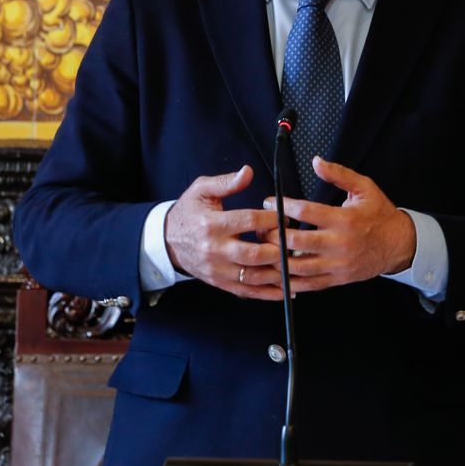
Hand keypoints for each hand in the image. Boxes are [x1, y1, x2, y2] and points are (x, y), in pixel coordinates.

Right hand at [164, 167, 287, 299]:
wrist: (166, 240)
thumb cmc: (188, 212)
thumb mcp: (201, 190)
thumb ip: (226, 182)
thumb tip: (247, 172)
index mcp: (212, 224)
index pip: (248, 221)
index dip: (271, 218)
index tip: (287, 215)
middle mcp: (215, 250)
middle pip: (254, 254)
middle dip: (279, 249)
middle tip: (297, 243)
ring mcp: (217, 270)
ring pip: (253, 276)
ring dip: (278, 274)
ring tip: (298, 266)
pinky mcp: (219, 283)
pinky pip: (247, 291)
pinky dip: (268, 293)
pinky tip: (286, 290)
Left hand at [261, 158, 416, 292]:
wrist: (399, 245)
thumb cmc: (380, 214)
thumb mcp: (364, 188)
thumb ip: (339, 174)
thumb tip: (316, 162)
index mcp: (344, 219)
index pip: (306, 212)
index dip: (282, 205)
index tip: (268, 201)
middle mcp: (338, 244)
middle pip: (296, 241)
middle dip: (272, 234)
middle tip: (260, 227)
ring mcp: (337, 265)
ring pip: (298, 266)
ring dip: (275, 259)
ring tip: (262, 250)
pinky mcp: (337, 279)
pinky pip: (308, 284)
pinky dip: (290, 281)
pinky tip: (277, 273)